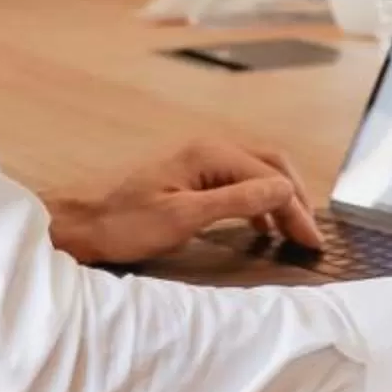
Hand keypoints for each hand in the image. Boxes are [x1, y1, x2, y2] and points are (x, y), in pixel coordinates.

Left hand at [47, 138, 321, 267]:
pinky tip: (259, 225)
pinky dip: (257, 200)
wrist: (79, 222)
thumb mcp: (183, 218)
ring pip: (255, 171)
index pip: (271, 177)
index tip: (313, 242)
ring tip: (291, 231)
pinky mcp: (188, 175)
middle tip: (309, 235)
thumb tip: (284, 191)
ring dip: (278, 198)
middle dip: (294, 199)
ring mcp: (197, 160)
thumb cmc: (124, 223)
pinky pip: (237, 180)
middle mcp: (208, 149)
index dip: (296, 210)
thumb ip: (237, 203)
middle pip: (269, 165)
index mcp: (209, 154)